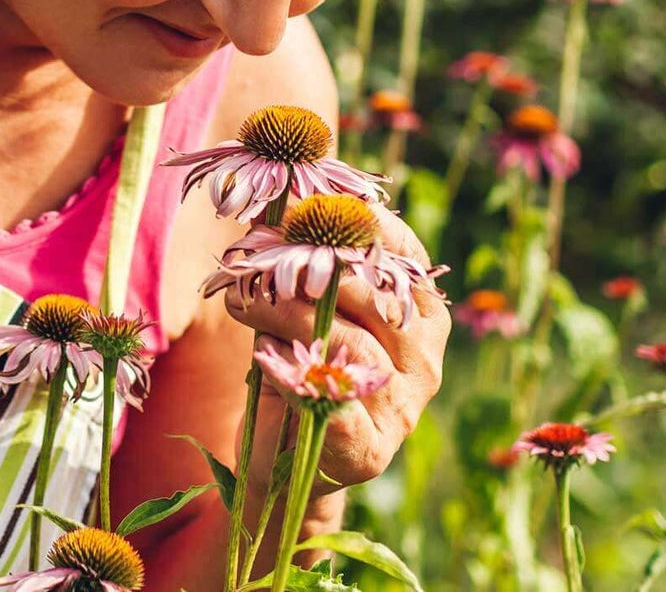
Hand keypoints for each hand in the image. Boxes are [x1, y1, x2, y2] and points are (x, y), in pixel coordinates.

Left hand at [222, 207, 449, 487]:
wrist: (282, 457)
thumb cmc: (296, 368)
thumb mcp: (297, 308)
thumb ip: (298, 266)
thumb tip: (274, 207)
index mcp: (421, 319)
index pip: (407, 260)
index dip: (362, 227)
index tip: (310, 207)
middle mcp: (423, 361)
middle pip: (373, 297)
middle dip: (310, 268)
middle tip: (256, 256)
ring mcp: (401, 409)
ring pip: (348, 342)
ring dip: (286, 314)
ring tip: (242, 300)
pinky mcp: (368, 451)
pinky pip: (333, 403)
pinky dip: (293, 376)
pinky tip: (265, 359)